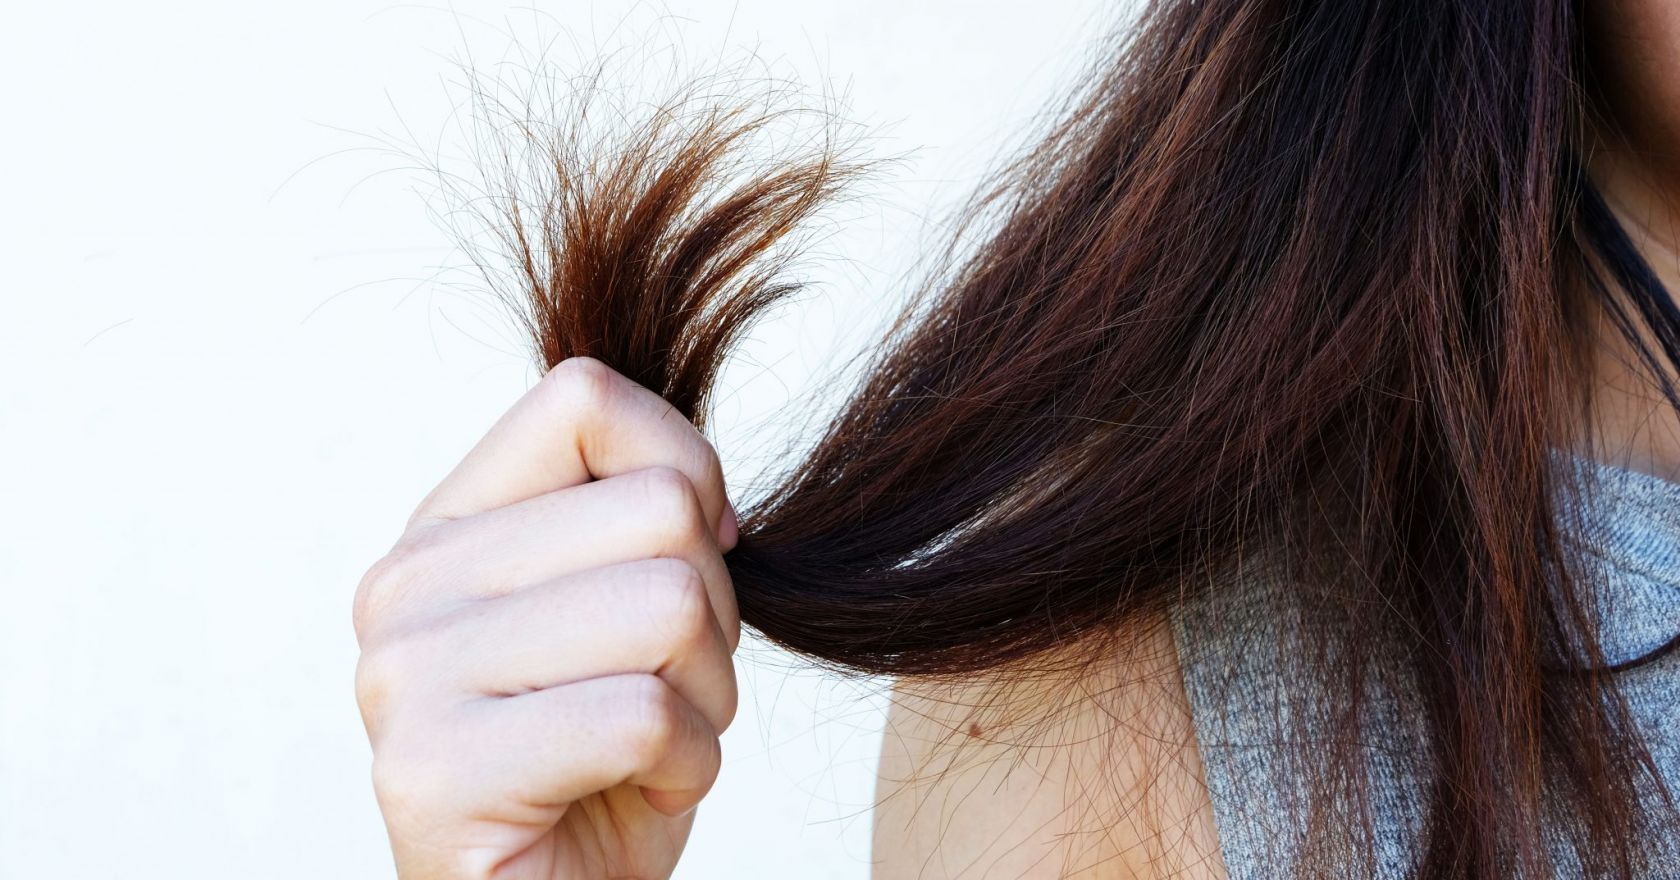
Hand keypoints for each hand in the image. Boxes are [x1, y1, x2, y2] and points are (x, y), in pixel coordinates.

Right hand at [353, 357, 740, 878]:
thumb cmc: (603, 762)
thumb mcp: (622, 613)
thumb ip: (633, 522)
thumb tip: (704, 494)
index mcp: (445, 530)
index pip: (584, 398)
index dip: (687, 471)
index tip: (694, 562)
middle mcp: (406, 587)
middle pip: (660, 510)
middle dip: (714, 614)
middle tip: (669, 689)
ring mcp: (406, 677)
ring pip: (669, 605)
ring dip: (708, 696)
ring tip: (653, 745)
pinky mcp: (432, 773)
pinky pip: (645, 716)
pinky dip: (687, 767)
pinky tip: (636, 794)